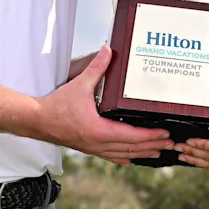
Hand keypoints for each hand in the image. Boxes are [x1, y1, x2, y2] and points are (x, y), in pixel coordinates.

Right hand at [35, 45, 173, 164]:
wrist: (37, 121)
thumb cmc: (56, 106)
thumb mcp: (79, 84)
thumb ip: (96, 68)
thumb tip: (108, 50)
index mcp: (99, 131)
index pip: (131, 136)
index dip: (150, 136)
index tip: (164, 134)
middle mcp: (99, 144)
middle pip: (132, 149)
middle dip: (152, 146)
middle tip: (170, 144)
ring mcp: (94, 148)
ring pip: (124, 155)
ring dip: (142, 153)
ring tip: (158, 152)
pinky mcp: (89, 148)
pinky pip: (112, 156)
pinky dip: (126, 157)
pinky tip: (132, 158)